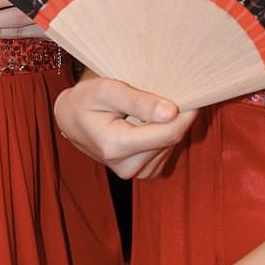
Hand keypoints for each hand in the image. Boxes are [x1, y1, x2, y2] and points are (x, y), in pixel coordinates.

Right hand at [54, 76, 196, 179]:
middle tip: (161, 95)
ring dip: (167, 125)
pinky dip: (162, 135)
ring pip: (172, 145)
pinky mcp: (143, 172)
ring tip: (146, 110)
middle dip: (174, 117)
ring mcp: (136, 173)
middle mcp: (127, 167)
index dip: (185, 113)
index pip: (169, 133)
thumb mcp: (107, 91)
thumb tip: (171, 112)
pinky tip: (146, 123)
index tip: (191, 93)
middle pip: (172, 139)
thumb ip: (138, 102)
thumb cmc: (87, 100)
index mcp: (117, 146)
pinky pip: (166, 151)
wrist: (72, 119)